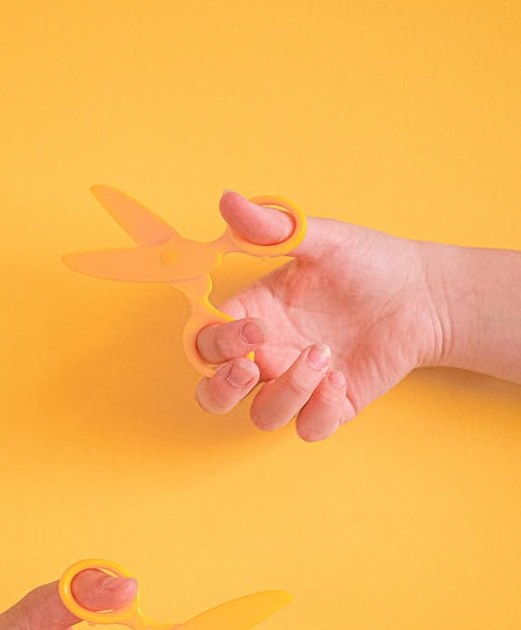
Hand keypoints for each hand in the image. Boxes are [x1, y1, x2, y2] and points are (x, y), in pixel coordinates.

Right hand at [195, 191, 443, 439]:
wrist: (422, 294)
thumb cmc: (367, 263)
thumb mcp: (320, 239)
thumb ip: (272, 227)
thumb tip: (228, 200)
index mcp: (253, 314)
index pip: (207, 341)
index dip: (217, 341)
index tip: (253, 325)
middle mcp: (268, 354)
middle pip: (214, 393)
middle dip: (223, 388)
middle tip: (253, 367)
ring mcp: (297, 384)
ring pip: (262, 416)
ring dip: (287, 391)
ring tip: (324, 355)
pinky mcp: (330, 406)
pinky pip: (308, 429)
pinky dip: (319, 412)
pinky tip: (340, 380)